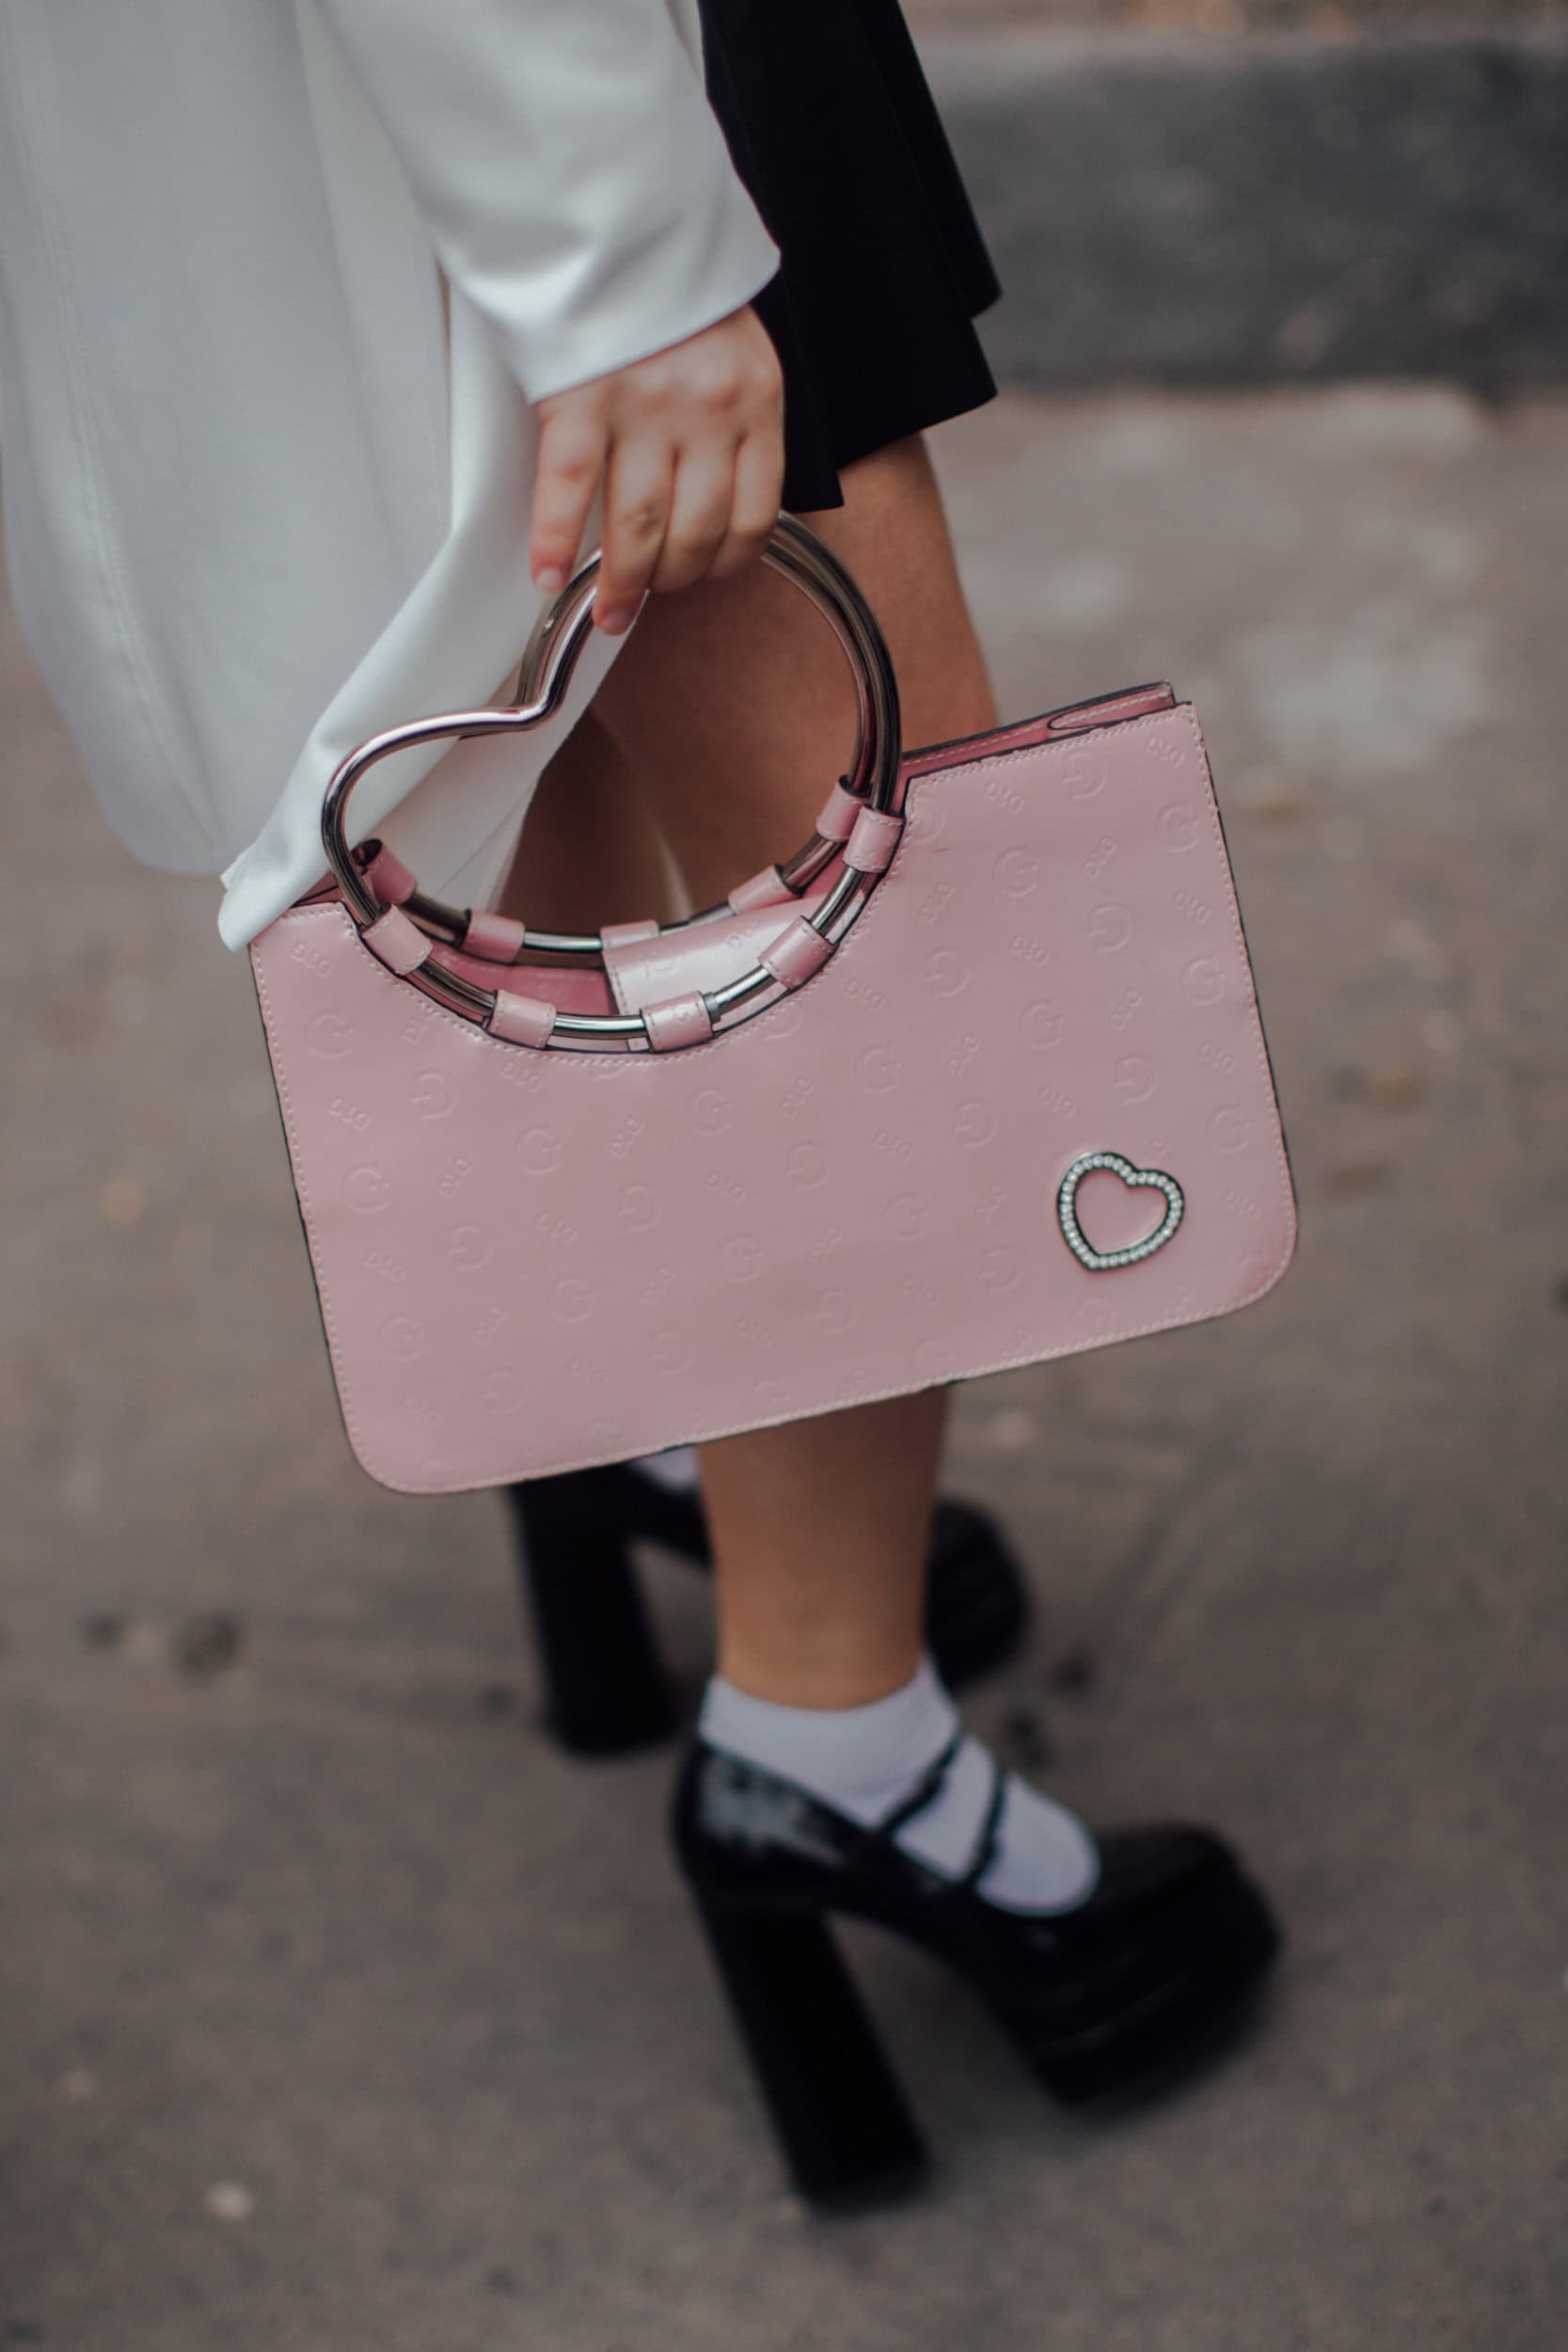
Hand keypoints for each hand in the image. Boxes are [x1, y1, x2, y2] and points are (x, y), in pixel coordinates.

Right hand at [529, 303, 784, 635]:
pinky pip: (568, 488)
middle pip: (695, 532)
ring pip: (636, 525)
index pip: (755, 515)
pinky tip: (549, 573)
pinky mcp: (581, 394)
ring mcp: (643, 404)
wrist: (614, 206)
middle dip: (669, 581)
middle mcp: (707, 409)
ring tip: (605, 609)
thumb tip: (704, 496)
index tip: (702, 577)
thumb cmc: (666, 279)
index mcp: (755, 399)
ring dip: (620, 583)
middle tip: (644, 600)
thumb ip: (730, 415)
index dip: (725, 563)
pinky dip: (555, 540)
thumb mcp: (731, 345)